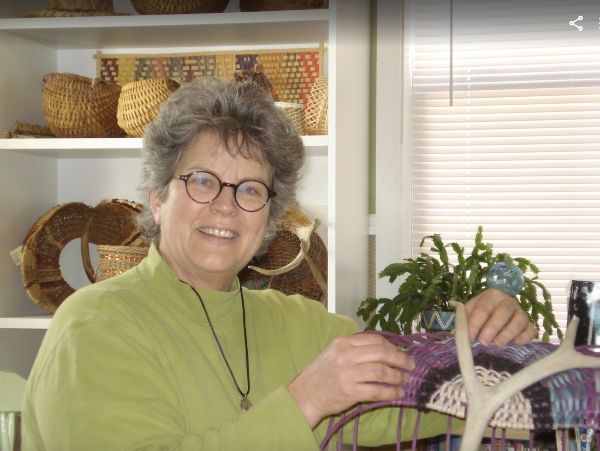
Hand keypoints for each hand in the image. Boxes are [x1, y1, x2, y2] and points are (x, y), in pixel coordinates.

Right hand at [287, 333, 413, 427]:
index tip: (401, 353)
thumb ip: (355, 348)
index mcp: (343, 342)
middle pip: (382, 353)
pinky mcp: (349, 391)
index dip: (392, 346)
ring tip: (404, 381)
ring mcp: (347, 373)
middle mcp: (345, 355)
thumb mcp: (334, 353)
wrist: (305, 395)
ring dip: (397, 377)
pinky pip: (377, 391)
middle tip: (411, 366)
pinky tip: (397, 394)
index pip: (375, 340)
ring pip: (382, 371)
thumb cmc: (322, 374)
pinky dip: (390, 393)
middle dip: (401, 359)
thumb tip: (386, 350)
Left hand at [464, 288, 537, 345]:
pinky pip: (531, 329)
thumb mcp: (469, 314)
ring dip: (507, 333)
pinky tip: (516, 343)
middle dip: (492, 328)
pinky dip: (525, 336)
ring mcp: (521, 312)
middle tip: (484, 342)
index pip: (483, 308)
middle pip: (502, 312)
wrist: (496, 316)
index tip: (471, 337)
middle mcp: (508, 301)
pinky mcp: (530, 324)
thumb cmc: (480, 317)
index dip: (476, 323)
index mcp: (490, 296)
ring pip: (518, 320)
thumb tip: (456, 334)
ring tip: (497, 344)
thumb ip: (463, 322)